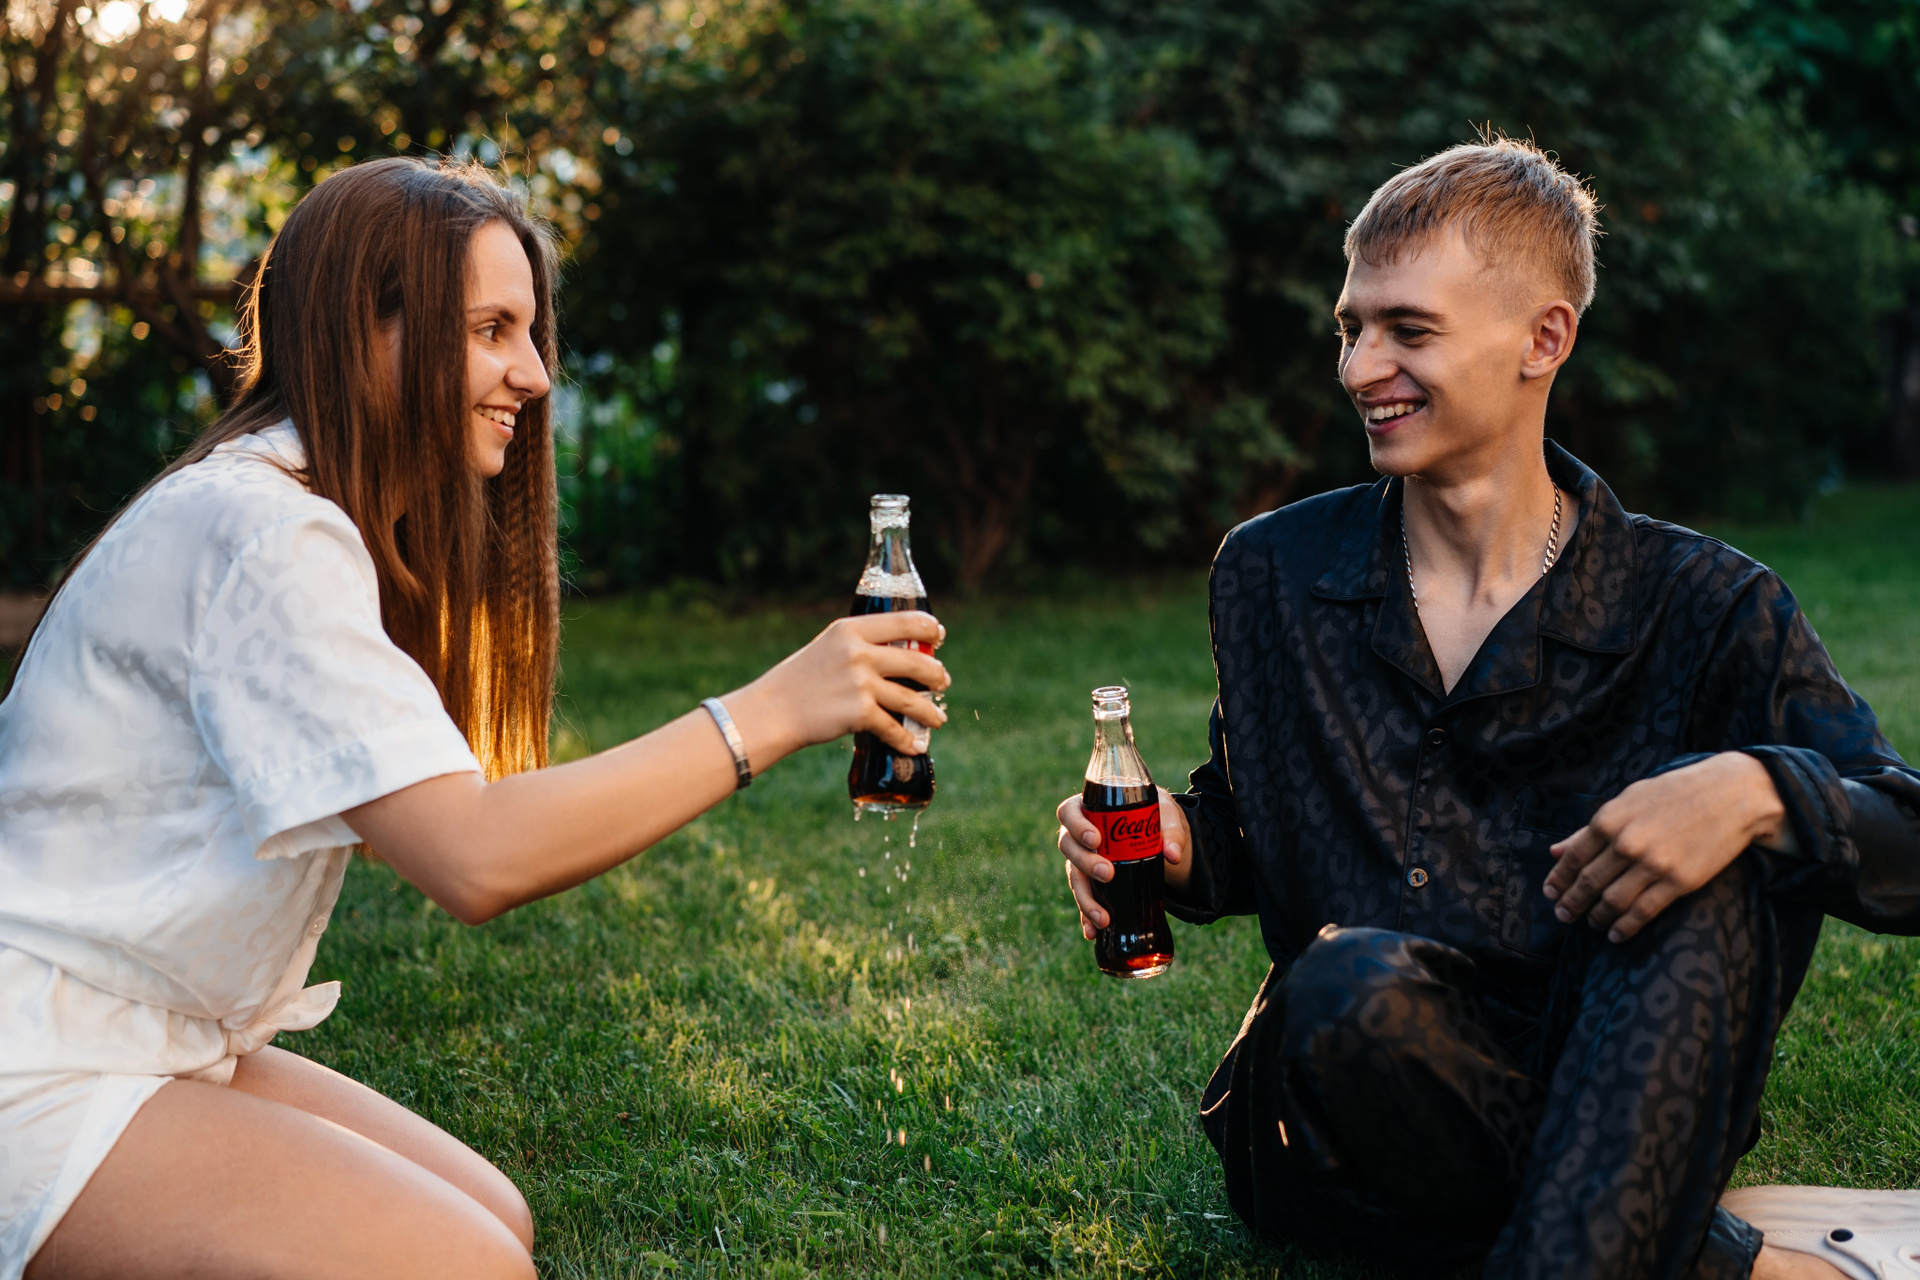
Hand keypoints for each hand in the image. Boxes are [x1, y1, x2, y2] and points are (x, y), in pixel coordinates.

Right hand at [727, 611, 949, 761]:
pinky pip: (894, 728)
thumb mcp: (828, 647)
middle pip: (917, 661)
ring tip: (938, 719)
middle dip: (936, 675)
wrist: (772, 711)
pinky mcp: (860, 713)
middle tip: (942, 682)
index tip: (939, 636)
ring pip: (912, 699)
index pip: (906, 621)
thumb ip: (860, 646)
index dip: (930, 629)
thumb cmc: (800, 680)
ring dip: (930, 712)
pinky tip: (914, 746)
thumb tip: (898, 656)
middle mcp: (859, 652)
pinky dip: (907, 740)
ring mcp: (861, 683)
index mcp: (852, 629)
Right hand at [1055, 786, 1191, 938]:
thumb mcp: (1166, 815)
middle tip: (1108, 874)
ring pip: (1074, 879)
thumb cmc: (1155, 815)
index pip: (1069, 812)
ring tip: (1104, 918)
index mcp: (1089, 809)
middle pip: (1069, 847)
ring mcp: (1082, 861)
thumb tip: (1173, 856)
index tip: (1096, 840)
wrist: (1159, 834)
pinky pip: (1084, 900)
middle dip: (1085, 863)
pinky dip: (1087, 918)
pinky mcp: (1090, 883)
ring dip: (1086, 899)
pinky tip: (1094, 933)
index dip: (1077, 826)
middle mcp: (1079, 836)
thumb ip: (1171, 832)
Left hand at [1542, 751, 1785, 941]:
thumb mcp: (1627, 800)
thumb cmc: (1675, 793)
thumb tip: (1555, 850)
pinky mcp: (1679, 882)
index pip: (1573, 858)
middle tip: (1563, 916)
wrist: (1730, 795)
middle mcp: (1626, 843)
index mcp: (1609, 819)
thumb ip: (1590, 829)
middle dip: (1571, 903)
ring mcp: (1653, 865)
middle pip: (1588, 883)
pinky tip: (1615, 933)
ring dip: (1596, 916)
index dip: (1558, 879)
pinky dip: (1625, 926)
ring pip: (1613, 901)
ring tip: (1591, 923)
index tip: (1550, 894)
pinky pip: (1644, 911)